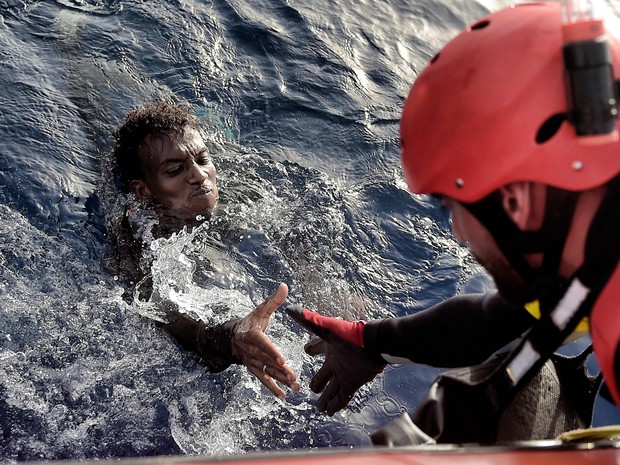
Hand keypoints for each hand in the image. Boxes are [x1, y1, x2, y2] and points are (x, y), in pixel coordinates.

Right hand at [231, 283, 300, 399]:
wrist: (232, 337)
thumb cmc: (250, 322)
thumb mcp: (261, 310)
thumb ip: (274, 301)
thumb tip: (284, 286)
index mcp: (252, 335)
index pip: (263, 344)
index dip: (272, 352)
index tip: (282, 359)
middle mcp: (251, 350)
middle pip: (267, 360)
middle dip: (281, 369)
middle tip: (293, 376)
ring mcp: (252, 361)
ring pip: (268, 371)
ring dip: (281, 380)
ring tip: (295, 386)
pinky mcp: (254, 369)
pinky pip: (263, 380)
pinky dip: (273, 388)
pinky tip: (284, 396)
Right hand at [286, 306, 385, 414]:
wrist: (374, 345)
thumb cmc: (351, 334)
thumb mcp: (326, 327)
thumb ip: (309, 320)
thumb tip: (290, 309)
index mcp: (330, 347)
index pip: (316, 348)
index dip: (311, 349)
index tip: (307, 350)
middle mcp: (336, 362)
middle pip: (324, 375)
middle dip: (318, 383)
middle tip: (313, 389)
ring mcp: (344, 374)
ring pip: (332, 389)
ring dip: (326, 398)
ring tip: (320, 407)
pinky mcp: (352, 384)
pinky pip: (342, 397)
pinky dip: (336, 405)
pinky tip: (330, 412)